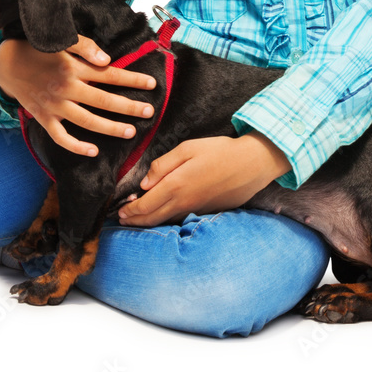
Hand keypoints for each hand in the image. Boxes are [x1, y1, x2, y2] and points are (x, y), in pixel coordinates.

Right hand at [0, 35, 156, 156]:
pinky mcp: (44, 118)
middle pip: (104, 101)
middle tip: (149, 112)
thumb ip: (86, 47)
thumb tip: (107, 60)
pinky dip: (76, 146)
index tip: (152, 84)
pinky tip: (93, 151)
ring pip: (87, 121)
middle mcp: (66, 88)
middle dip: (129, 107)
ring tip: (130, 132)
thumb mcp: (62, 41)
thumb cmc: (39, 50)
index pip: (110, 75)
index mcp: (73, 68)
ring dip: (110, 128)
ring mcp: (54, 106)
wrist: (7, 64)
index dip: (132, 79)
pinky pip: (61, 137)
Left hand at [116, 132, 291, 226]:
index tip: (120, 212)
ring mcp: (196, 210)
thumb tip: (145, 183)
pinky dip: (166, 219)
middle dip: (135, 220)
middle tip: (122, 220)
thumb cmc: (220, 151)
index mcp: (176, 185)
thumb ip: (163, 165)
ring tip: (138, 220)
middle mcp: (184, 202)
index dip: (130, 211)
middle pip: (153, 218)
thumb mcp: (188, 148)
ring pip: (166, 220)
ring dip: (149, 222)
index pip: (145, 204)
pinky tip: (163, 215)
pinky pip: (181, 218)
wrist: (252, 164)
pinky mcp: (207, 211)